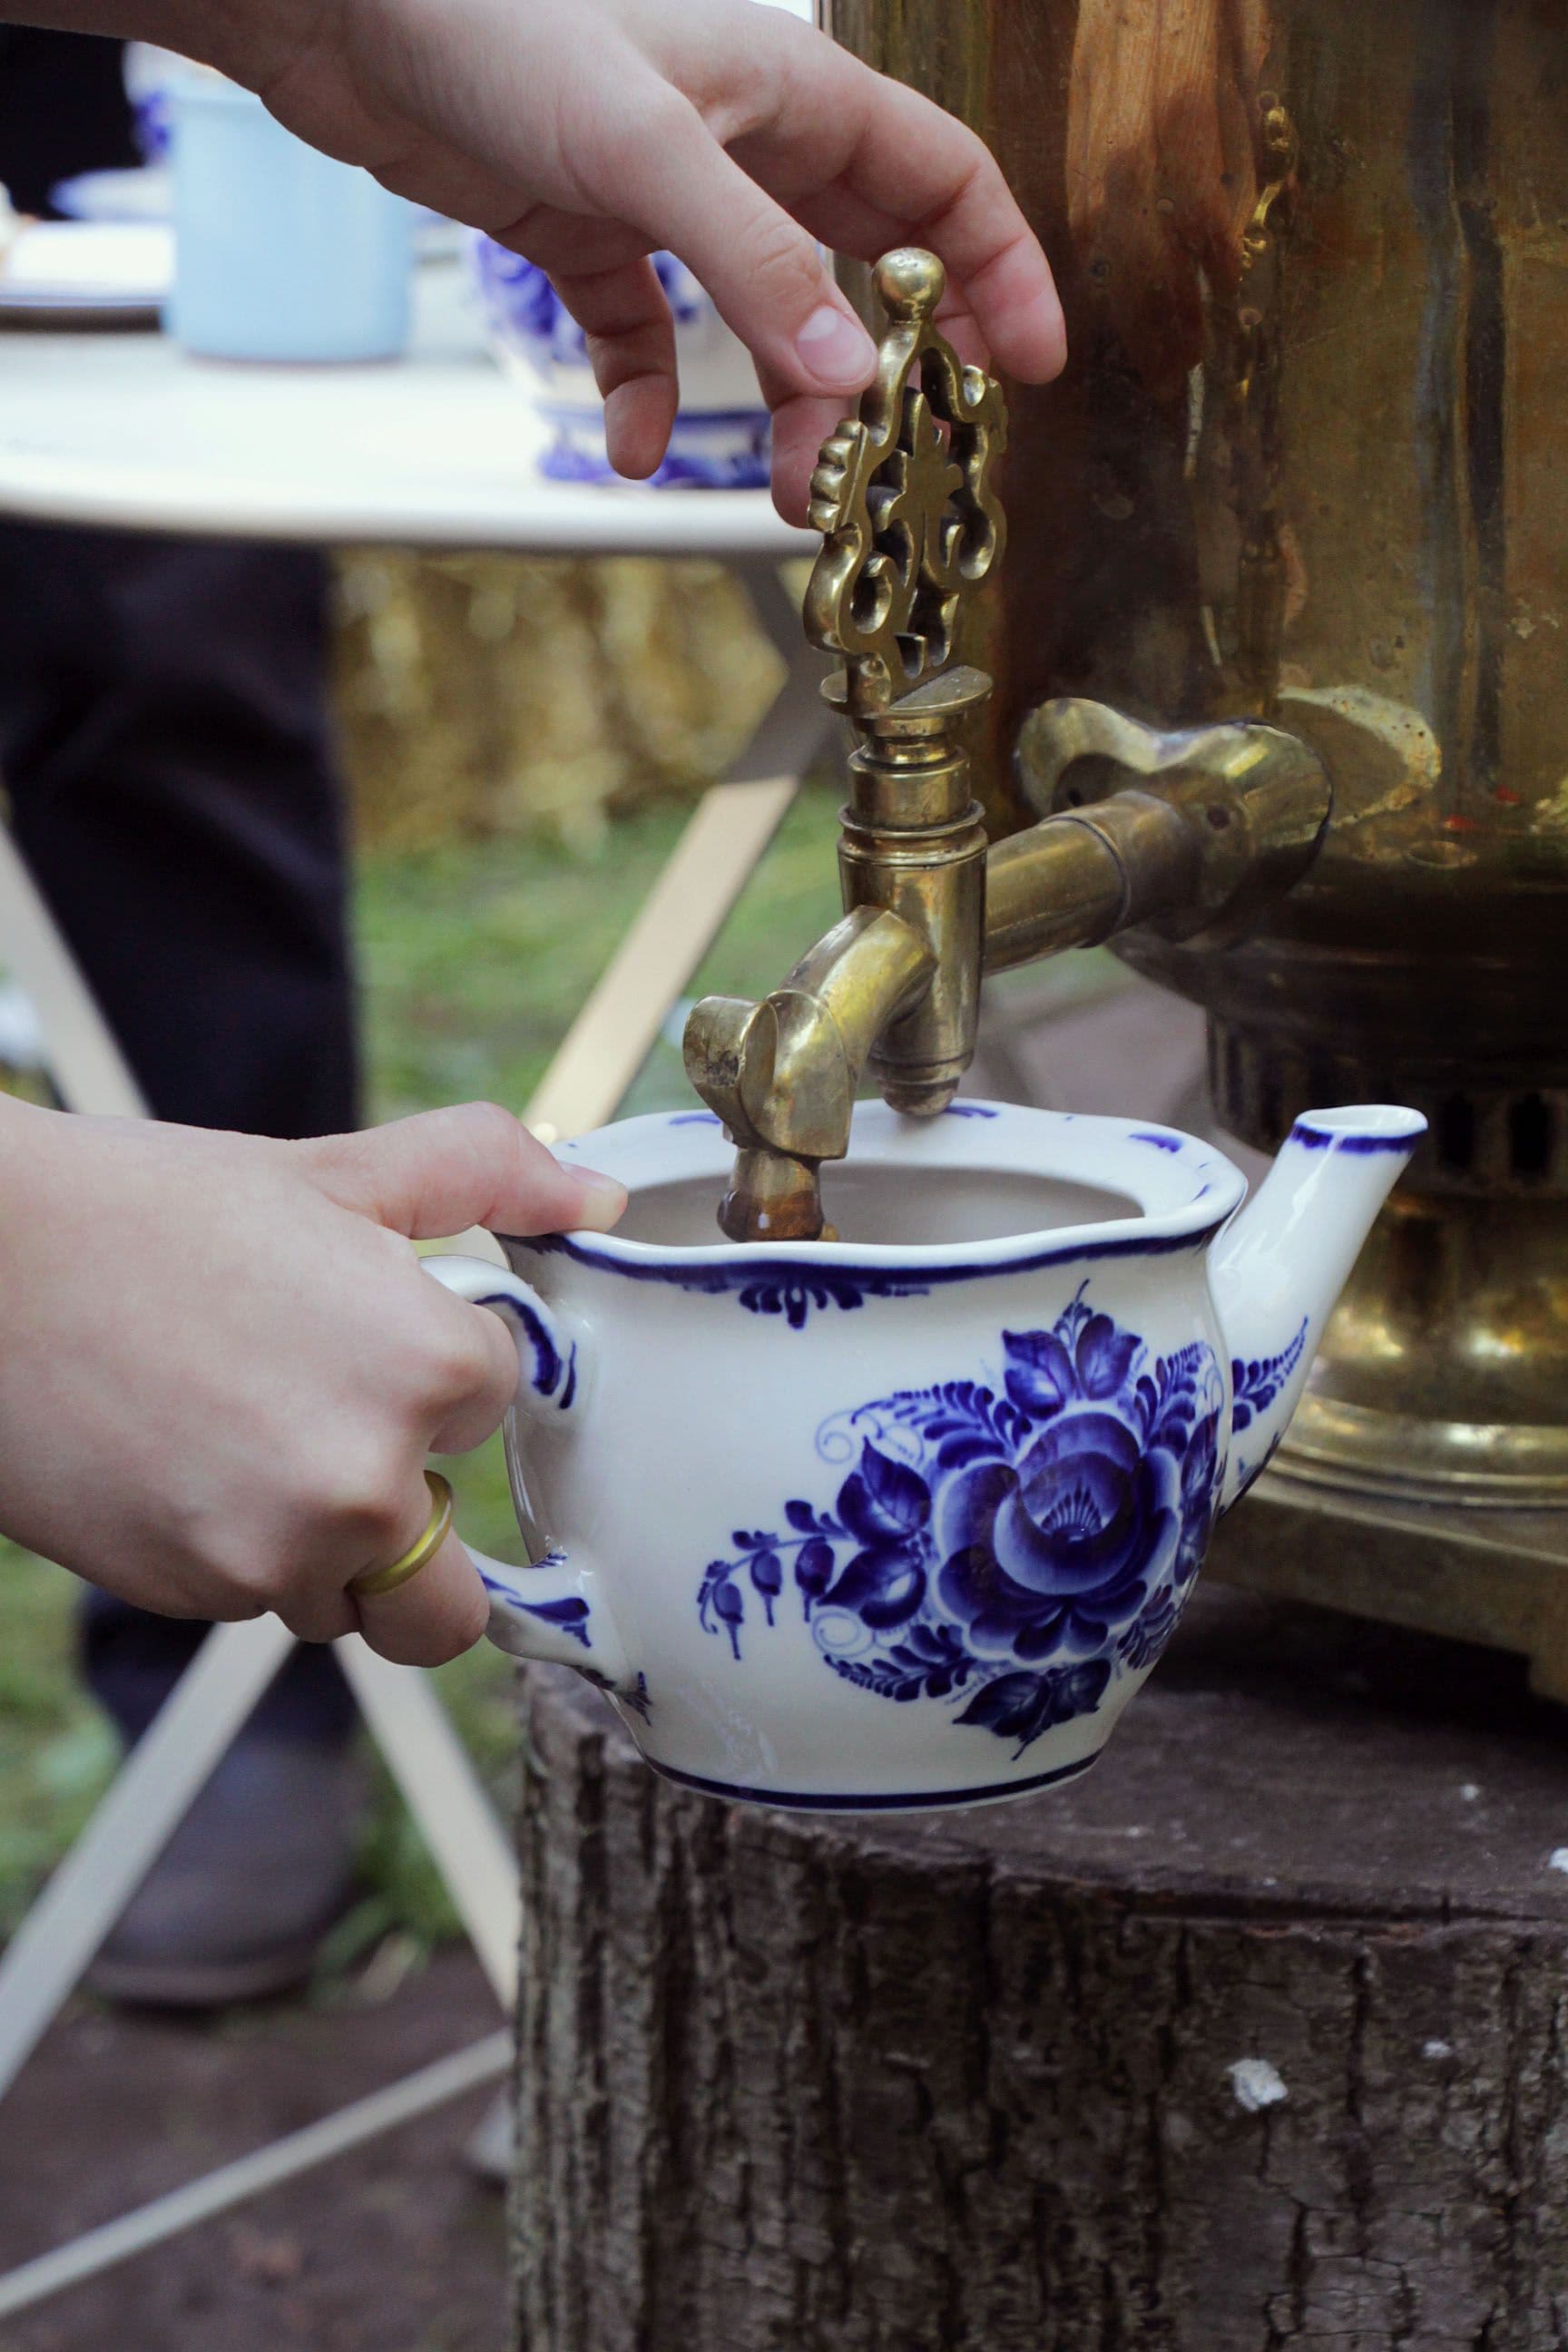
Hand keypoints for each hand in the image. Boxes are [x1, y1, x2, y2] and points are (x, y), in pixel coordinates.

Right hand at [0, 1095, 625, 1666]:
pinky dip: (243, 1550)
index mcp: (429, 1369)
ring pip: (352, 1598)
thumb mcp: (339, 1170)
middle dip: (415, 1526)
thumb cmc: (151, 1209)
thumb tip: (594, 1199)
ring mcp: (278, 1555)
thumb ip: (489, 1174)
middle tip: (334, 1427)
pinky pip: (261, 1599)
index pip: (497, 1401)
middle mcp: (370, 1485)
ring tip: (238, 1424)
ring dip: (326, 1546)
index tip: (361, 1324)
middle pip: (451, 1586)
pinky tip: (183, 1455)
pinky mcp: (193, 1592)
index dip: (435, 1360)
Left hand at [158, 0, 1065, 515]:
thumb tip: (855, 378)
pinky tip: (639, 448)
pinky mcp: (592, 236)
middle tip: (889, 466)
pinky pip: (651, 337)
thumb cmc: (495, 33)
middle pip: (866, 271)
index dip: (1001, 276)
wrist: (349, 19)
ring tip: (785, 491)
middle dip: (889, 375)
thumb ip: (758, 267)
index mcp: (796, 97)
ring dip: (784, 409)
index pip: (944, 189)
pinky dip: (654, 397)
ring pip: (767, 320)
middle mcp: (748, 147)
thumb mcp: (649, 153)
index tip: (1025, 372)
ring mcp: (672, 198)